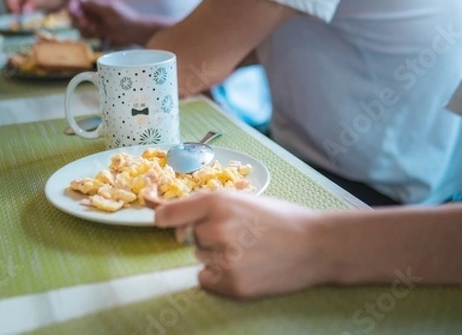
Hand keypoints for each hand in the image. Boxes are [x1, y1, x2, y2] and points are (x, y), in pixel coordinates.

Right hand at [67, 0, 141, 44]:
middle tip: (86, 24)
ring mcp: (94, 18)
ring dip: (83, 27)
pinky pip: (84, 31)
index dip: (73, 6)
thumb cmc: (124, 17)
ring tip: (94, 28)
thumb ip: (93, 3)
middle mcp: (93, 7)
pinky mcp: (95, 28)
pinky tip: (97, 32)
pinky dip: (88, 33)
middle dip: (78, 18)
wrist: (134, 31)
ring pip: (78, 22)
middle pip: (75, 11)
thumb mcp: (108, 9)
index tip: (74, 14)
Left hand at [155, 191, 329, 298]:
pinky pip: (206, 279)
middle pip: (186, 237)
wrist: (316, 245)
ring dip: (214, 255)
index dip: (166, 219)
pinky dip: (218, 276)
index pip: (167, 215)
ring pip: (199, 257)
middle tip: (236, 234)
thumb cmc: (279, 218)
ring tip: (246, 251)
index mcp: (217, 202)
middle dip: (204, 235)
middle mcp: (216, 229)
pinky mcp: (233, 284)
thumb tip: (167, 213)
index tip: (167, 222)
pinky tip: (244, 266)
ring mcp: (224, 259)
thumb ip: (206, 204)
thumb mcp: (242, 198)